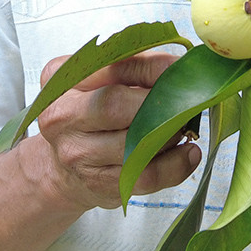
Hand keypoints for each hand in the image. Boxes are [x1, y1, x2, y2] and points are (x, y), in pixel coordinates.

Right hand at [34, 50, 201, 210]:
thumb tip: (179, 66)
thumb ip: (136, 65)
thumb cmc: (91, 113)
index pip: (110, 68)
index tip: (180, 68)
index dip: (151, 68)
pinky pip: (144, 177)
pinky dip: (175, 166)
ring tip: (187, 126)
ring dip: (171, 135)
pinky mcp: (98, 185)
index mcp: (63, 81)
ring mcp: (77, 155)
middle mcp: (62, 117)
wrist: (62, 168)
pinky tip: (188, 154)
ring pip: (132, 145)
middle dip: (158, 102)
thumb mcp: (102, 79)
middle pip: (115, 105)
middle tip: (187, 100)